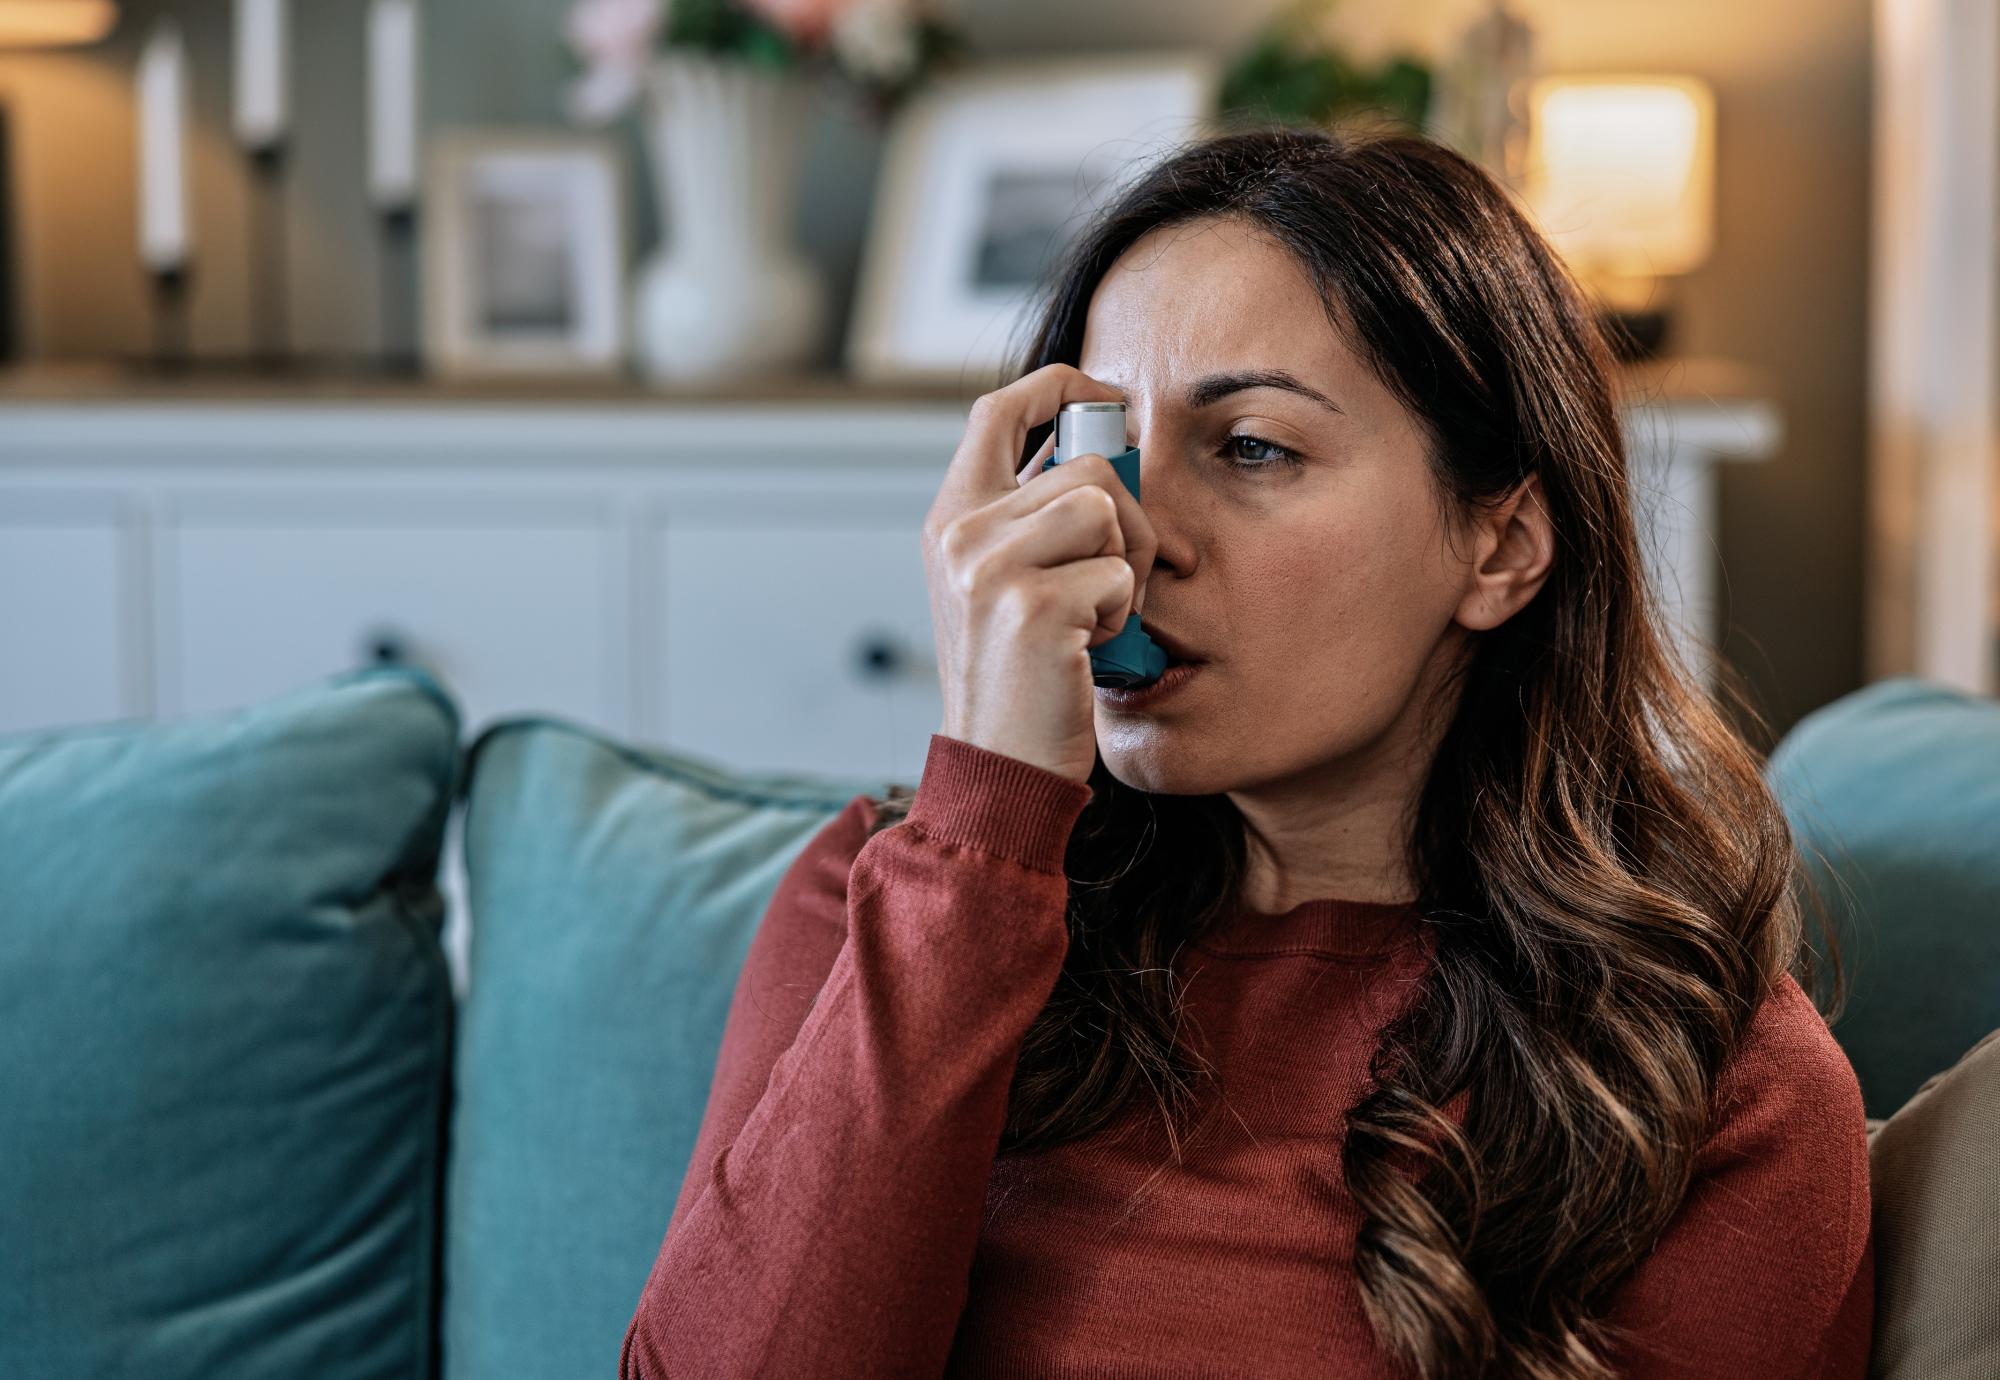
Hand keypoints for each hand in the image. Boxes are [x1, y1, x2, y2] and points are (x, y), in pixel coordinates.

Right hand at [922, 364, 1157, 785]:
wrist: (997, 764)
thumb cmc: (1018, 677)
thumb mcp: (1000, 583)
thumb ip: (1029, 517)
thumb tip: (1104, 447)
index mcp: (950, 519)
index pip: (999, 408)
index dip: (1061, 386)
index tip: (1110, 401)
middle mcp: (961, 534)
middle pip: (1086, 465)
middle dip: (1128, 519)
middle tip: (1118, 575)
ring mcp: (991, 568)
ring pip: (1106, 509)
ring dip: (1127, 564)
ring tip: (1097, 615)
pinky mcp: (1033, 606)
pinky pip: (1117, 574)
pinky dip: (1122, 615)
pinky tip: (1088, 648)